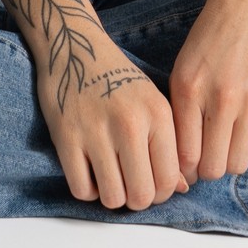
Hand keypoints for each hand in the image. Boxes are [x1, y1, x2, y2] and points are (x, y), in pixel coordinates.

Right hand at [36, 34, 189, 211]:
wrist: (74, 47)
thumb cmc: (117, 78)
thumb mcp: (151, 102)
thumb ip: (168, 144)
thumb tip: (180, 189)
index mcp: (157, 113)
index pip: (169, 180)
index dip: (161, 194)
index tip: (151, 185)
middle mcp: (130, 123)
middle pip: (141, 195)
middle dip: (136, 199)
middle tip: (129, 185)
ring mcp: (96, 131)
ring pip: (112, 198)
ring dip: (111, 196)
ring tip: (110, 177)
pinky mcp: (66, 137)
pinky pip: (81, 190)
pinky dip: (87, 190)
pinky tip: (90, 171)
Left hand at [168, 0, 247, 182]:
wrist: (245, 8)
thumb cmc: (208, 42)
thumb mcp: (181, 72)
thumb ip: (180, 115)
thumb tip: (183, 166)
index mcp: (190, 90)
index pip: (186, 156)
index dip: (185, 171)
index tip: (187, 167)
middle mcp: (220, 97)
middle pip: (214, 167)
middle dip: (208, 170)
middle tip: (208, 158)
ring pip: (239, 163)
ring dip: (230, 160)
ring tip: (226, 145)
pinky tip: (245, 134)